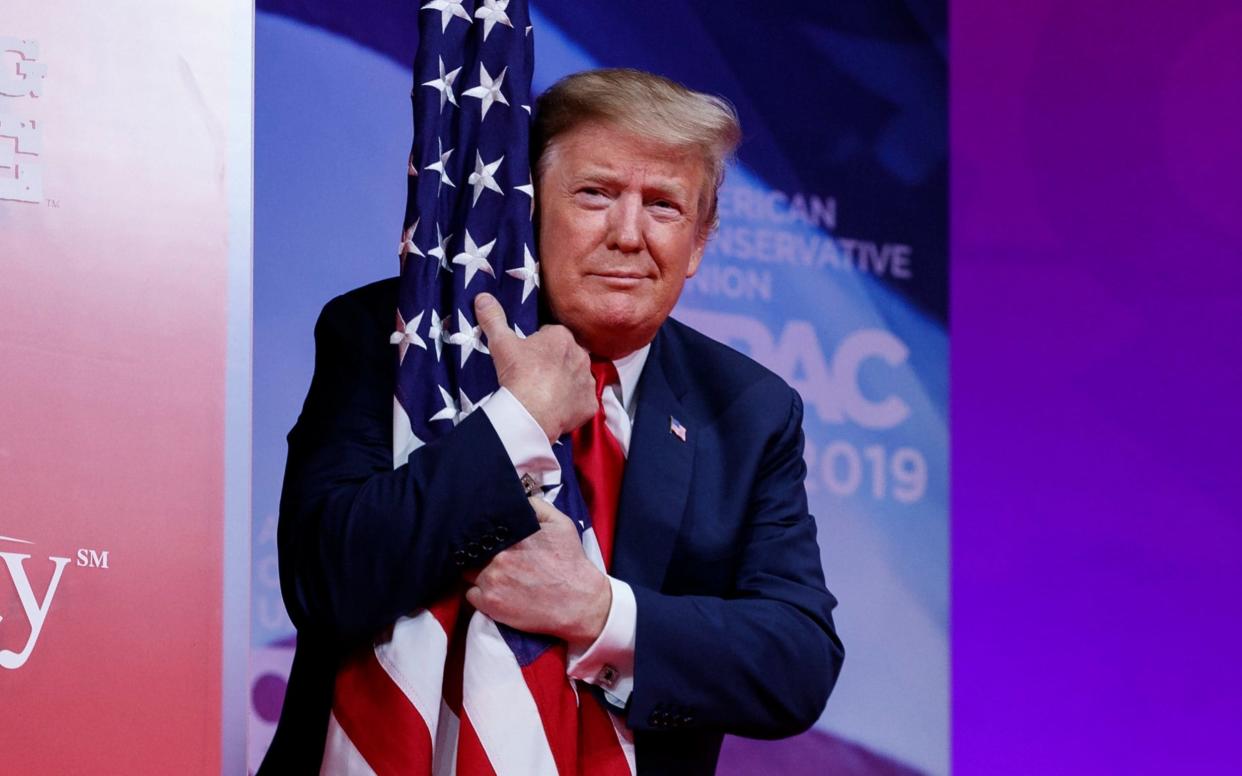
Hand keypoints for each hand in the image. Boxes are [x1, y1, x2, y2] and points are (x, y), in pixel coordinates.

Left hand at [465, 497, 611, 645]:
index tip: (487, 539)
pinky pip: (470, 594)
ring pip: (468, 572)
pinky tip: (495, 592)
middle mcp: (498, 557)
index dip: (482, 534)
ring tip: (494, 575)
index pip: (481, 529)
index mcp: (512, 536)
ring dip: (478, 572)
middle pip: (473, 551)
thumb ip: (536, 506)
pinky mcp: (490, 604)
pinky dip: (479, 593)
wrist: (579, 602)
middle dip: (480, 553)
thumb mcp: (561, 524)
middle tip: (492, 558)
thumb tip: (517, 498)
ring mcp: (492, 581)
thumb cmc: (570, 562)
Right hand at [474, 293, 596, 440]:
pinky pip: (583, 401)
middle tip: (534, 376)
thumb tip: (482, 297)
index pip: (551, 335)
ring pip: (577, 377)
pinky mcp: (590, 403)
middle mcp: (581, 355)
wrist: (531, 412)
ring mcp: (588, 380)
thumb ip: (493, 318)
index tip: (526, 358)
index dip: (538, 346)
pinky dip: (573, 405)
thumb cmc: (518, 374)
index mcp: (562, 336)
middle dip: (555, 363)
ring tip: (545, 394)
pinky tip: (557, 409)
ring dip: (566, 383)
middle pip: (567, 355)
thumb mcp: (501, 343)